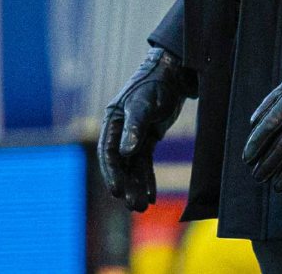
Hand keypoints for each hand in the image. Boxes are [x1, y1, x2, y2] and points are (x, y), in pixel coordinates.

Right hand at [98, 47, 197, 211]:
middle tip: (133, 206)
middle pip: (119, 163)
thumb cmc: (155, 85)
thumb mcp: (144, 105)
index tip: (117, 191)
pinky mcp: (147, 137)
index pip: (107, 152)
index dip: (112, 173)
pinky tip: (151, 195)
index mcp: (112, 120)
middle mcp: (119, 130)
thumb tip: (125, 153)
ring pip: (132, 166)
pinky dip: (147, 178)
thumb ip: (135, 128)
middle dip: (125, 185)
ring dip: (136, 186)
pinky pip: (145, 162)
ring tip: (141, 207)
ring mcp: (133, 135)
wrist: (173, 74)